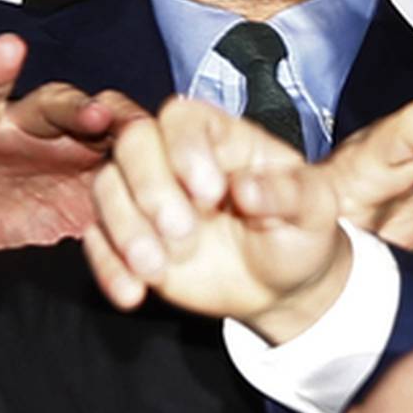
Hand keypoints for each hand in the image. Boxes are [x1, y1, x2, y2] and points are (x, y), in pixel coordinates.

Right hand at [0, 25, 142, 253]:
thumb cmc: (24, 249)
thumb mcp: (80, 238)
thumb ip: (121, 228)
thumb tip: (176, 243)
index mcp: (71, 154)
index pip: (106, 125)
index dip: (128, 126)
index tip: (153, 139)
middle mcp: (28, 134)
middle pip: (56, 105)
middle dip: (78, 108)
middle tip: (101, 116)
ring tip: (9, 49)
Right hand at [86, 97, 352, 340]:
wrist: (282, 286)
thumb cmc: (299, 233)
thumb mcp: (314, 209)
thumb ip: (290, 193)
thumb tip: (248, 190)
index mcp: (220, 137)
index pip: (181, 118)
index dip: (185, 149)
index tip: (213, 193)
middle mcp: (174, 158)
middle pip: (132, 144)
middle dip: (150, 189)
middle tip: (183, 234)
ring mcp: (146, 197)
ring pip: (106, 187)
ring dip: (126, 230)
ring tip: (159, 270)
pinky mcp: (129, 237)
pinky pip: (98, 241)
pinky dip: (108, 267)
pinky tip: (133, 294)